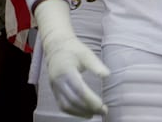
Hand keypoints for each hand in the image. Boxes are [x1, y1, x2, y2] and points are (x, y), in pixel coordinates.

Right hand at [33, 0, 108, 116]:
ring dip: (80, 113)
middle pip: (72, 100)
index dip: (91, 100)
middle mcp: (58, 81)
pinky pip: (62, 104)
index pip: (79, 90)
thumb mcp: (86, 53)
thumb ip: (96, 65)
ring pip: (65, 105)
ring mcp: (54, 87)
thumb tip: (107, 75)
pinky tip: (83, 112)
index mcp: (67, 71)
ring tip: (94, 115)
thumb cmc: (74, 50)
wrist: (56, 46)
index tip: (102, 106)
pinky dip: (72, 111)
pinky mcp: (54, 90)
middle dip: (88, 108)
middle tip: (103, 112)